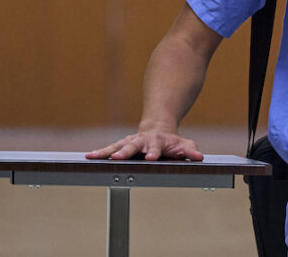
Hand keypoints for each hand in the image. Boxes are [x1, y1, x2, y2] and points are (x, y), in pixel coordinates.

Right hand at [87, 127, 203, 160]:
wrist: (158, 129)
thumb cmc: (172, 142)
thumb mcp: (185, 145)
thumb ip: (190, 151)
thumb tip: (198, 157)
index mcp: (156, 141)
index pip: (155, 148)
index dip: (153, 153)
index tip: (150, 158)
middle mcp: (141, 140)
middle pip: (132, 146)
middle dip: (124, 152)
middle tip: (117, 158)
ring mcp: (130, 142)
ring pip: (116, 146)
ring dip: (106, 152)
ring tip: (93, 156)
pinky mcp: (122, 145)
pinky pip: (109, 149)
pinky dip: (100, 153)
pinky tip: (88, 157)